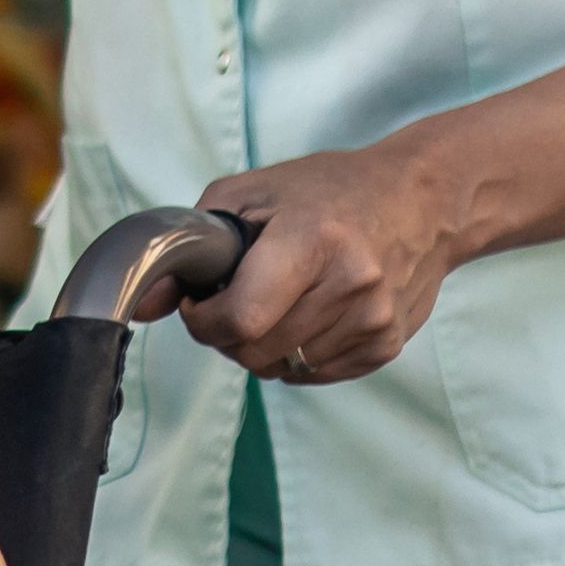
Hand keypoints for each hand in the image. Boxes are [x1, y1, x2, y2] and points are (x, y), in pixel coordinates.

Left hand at [187, 143, 471, 382]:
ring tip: (280, 299)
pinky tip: (309, 314)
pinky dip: (295, 354)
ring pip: (280, 368)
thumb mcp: (250, 196)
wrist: (423, 200)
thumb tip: (141, 305)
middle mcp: (352, 282)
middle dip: (227, 334)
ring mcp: (374, 318)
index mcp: (313, 238)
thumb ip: (190, 248)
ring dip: (262, 345)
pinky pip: (313, 374)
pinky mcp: (387, 344)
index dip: (204, 320)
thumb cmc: (328, 191)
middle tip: (237, 300)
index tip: (202, 302)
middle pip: (254, 351)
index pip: (240, 319)